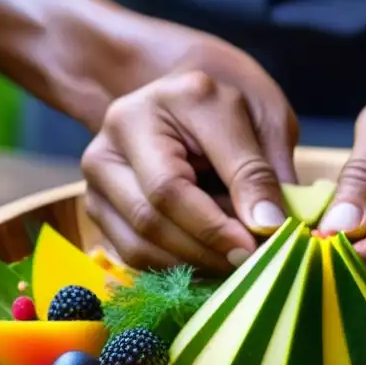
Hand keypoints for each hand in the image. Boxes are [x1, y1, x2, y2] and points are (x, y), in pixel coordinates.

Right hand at [81, 35, 298, 272]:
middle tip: (251, 260)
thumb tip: (267, 227)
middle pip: (151, 214)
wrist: (197, 99)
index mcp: (170, 99)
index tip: (261, 243)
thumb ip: (263, 172)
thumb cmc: (239, 108)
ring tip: (234, 258)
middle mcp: (122, 128)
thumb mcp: (267, 122)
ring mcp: (101, 167)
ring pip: (140, 241)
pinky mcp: (99, 201)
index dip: (218, 224)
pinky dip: (177, 265)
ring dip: (194, 262)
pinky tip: (210, 256)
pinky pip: (133, 252)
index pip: (179, 181)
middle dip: (208, 247)